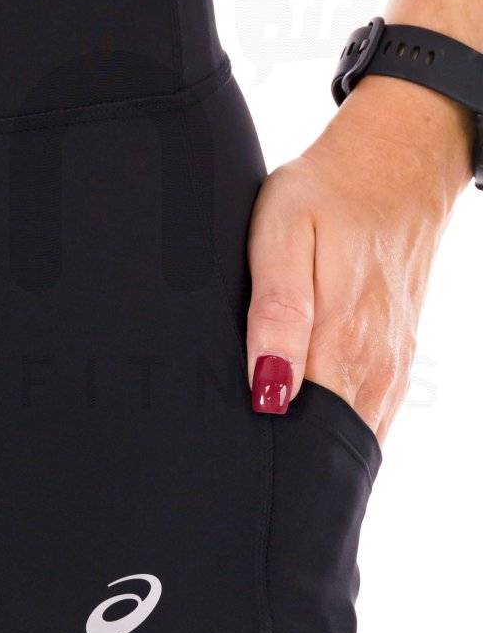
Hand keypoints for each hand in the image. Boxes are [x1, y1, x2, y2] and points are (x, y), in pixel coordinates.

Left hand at [246, 74, 472, 440]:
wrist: (397, 163)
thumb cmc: (326, 192)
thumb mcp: (281, 235)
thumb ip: (276, 315)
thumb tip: (269, 391)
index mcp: (340, 338)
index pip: (306, 433)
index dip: (270, 457)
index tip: (234, 465)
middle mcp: (373, 362)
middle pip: (329, 443)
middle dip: (288, 465)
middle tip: (239, 469)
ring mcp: (391, 362)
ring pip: (353, 435)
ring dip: (315, 448)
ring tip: (268, 459)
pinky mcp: (398, 355)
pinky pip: (372, 414)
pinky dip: (341, 429)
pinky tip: (307, 432)